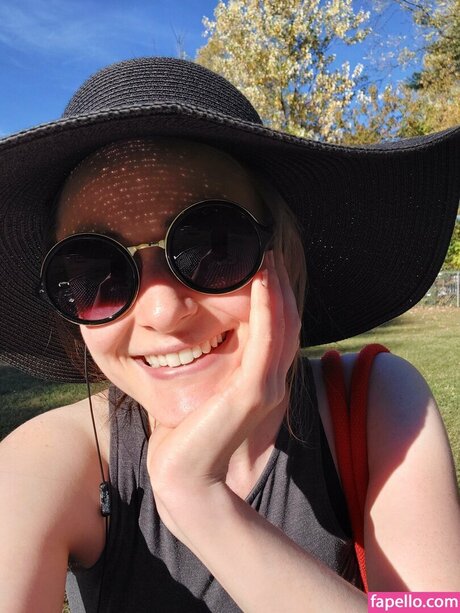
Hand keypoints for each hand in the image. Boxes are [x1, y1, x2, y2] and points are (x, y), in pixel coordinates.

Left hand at [146, 251, 300, 522]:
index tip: (263, 268)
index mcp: (261, 383)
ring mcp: (267, 387)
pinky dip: (267, 309)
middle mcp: (271, 382)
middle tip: (269, 253)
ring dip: (276, 290)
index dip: (274, 299)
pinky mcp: (255, 392)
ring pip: (282, 327)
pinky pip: (267, 340)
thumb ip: (209, 373)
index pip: (276, 332)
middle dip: (279, 286)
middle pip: (285, 324)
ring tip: (267, 259)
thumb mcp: (201, 395)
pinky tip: (261, 282)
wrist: (184, 476)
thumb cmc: (186, 437)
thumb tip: (194, 347)